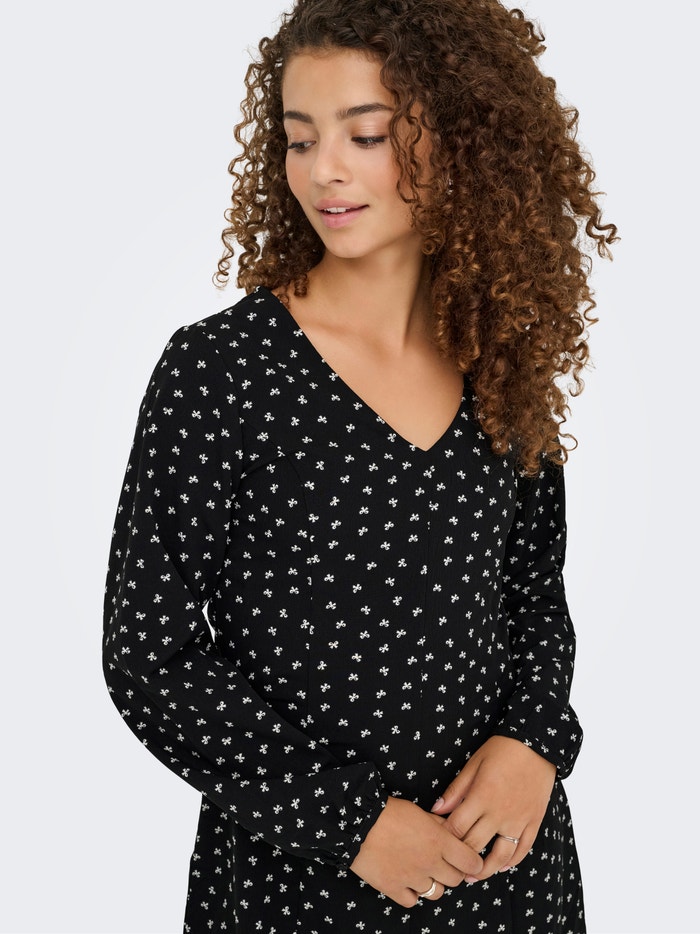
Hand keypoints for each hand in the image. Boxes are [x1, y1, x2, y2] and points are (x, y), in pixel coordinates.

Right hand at [349, 796, 482, 906]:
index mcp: (439, 840)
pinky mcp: (394, 889)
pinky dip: (411, 893)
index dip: (473, 862)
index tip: (469, 861)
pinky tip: (406, 880)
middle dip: (453, 872)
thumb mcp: (419, 811)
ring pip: (436, 893)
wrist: (357, 822)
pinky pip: (412, 901)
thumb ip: (438, 824)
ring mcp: (412, 878)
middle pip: (455, 880)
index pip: (471, 862)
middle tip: (443, 863)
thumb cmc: (388, 812)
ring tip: (422, 871)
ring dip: (432, 883)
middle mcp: (430, 862)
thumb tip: (452, 831)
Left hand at [430, 735, 555, 880]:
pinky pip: (523, 849)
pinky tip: (502, 865)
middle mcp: (499, 813)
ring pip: (500, 855)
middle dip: (460, 858)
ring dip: (485, 869)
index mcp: (481, 797)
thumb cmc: (502, 749)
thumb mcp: (474, 763)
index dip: (444, 838)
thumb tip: (436, 809)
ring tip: (474, 875)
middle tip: (450, 865)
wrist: (537, 744)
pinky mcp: (534, 822)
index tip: (437, 843)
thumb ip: (456, 789)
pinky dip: (512, 861)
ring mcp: (518, 820)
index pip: (457, 828)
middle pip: (475, 845)